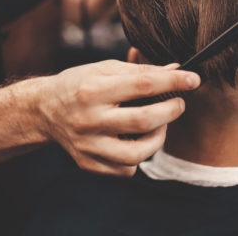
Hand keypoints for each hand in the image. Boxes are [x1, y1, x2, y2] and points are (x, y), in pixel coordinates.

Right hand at [38, 60, 199, 175]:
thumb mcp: (104, 68)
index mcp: (93, 89)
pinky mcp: (88, 163)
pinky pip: (125, 169)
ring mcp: (87, 145)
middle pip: (143, 121)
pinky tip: (136, 141)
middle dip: (171, 111)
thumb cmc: (79, 84)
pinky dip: (139, 156)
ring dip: (158, 139)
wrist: (45, 110)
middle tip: (178, 104)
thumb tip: (176, 71)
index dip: (173, 82)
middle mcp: (89, 119)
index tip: (193, 80)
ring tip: (159, 125)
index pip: (142, 85)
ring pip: (136, 154)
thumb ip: (140, 71)